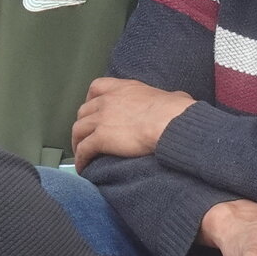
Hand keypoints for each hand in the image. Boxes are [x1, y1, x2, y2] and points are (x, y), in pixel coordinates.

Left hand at [71, 78, 195, 170]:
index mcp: (124, 89)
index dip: (91, 99)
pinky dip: (81, 159)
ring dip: (77, 142)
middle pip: (84, 111)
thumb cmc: (175, 112)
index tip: (92, 109)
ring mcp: (102, 119)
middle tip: (86, 135)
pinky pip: (83, 149)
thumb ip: (170, 97)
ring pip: (78, 130)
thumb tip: (179, 99)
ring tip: (81, 154)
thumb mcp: (174, 97)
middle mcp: (109, 101)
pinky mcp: (100, 138)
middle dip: (83, 123)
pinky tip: (83, 168)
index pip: (97, 87)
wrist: (168, 123)